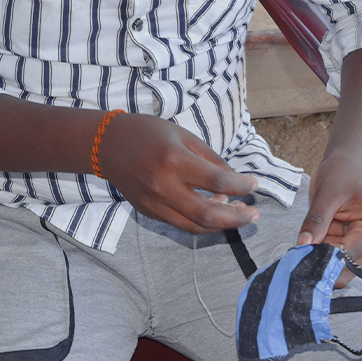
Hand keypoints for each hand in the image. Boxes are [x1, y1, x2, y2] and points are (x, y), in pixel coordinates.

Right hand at [97, 113, 258, 233]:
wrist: (107, 145)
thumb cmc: (149, 133)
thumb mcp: (184, 136)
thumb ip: (211, 159)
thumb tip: (235, 181)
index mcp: (174, 160)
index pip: (217, 182)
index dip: (241, 186)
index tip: (253, 184)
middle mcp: (163, 186)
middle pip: (207, 214)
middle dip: (237, 218)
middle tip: (254, 214)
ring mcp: (154, 203)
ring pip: (195, 226)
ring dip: (222, 225)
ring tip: (239, 215)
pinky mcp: (149, 212)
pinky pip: (181, 225)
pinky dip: (202, 223)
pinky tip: (215, 212)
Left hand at [298, 149, 361, 286]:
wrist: (348, 162)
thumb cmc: (343, 171)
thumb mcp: (327, 193)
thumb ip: (317, 219)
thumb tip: (303, 243)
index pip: (347, 257)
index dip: (323, 260)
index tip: (300, 257)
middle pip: (343, 269)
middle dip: (319, 265)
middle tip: (294, 257)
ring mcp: (357, 246)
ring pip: (334, 266)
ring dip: (315, 259)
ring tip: (298, 247)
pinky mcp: (344, 243)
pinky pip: (327, 256)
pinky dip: (314, 253)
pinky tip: (303, 244)